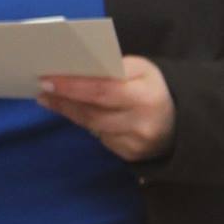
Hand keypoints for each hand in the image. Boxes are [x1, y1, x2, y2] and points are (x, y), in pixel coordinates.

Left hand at [36, 56, 175, 162]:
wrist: (181, 120)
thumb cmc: (152, 87)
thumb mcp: (141, 69)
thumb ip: (112, 68)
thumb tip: (73, 70)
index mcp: (145, 94)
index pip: (103, 90)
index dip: (73, 86)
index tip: (47, 79)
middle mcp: (142, 121)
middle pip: (94, 112)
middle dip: (64, 100)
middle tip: (42, 90)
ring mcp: (136, 142)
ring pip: (93, 126)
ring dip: (68, 111)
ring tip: (49, 99)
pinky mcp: (131, 154)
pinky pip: (101, 137)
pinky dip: (85, 124)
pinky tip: (73, 112)